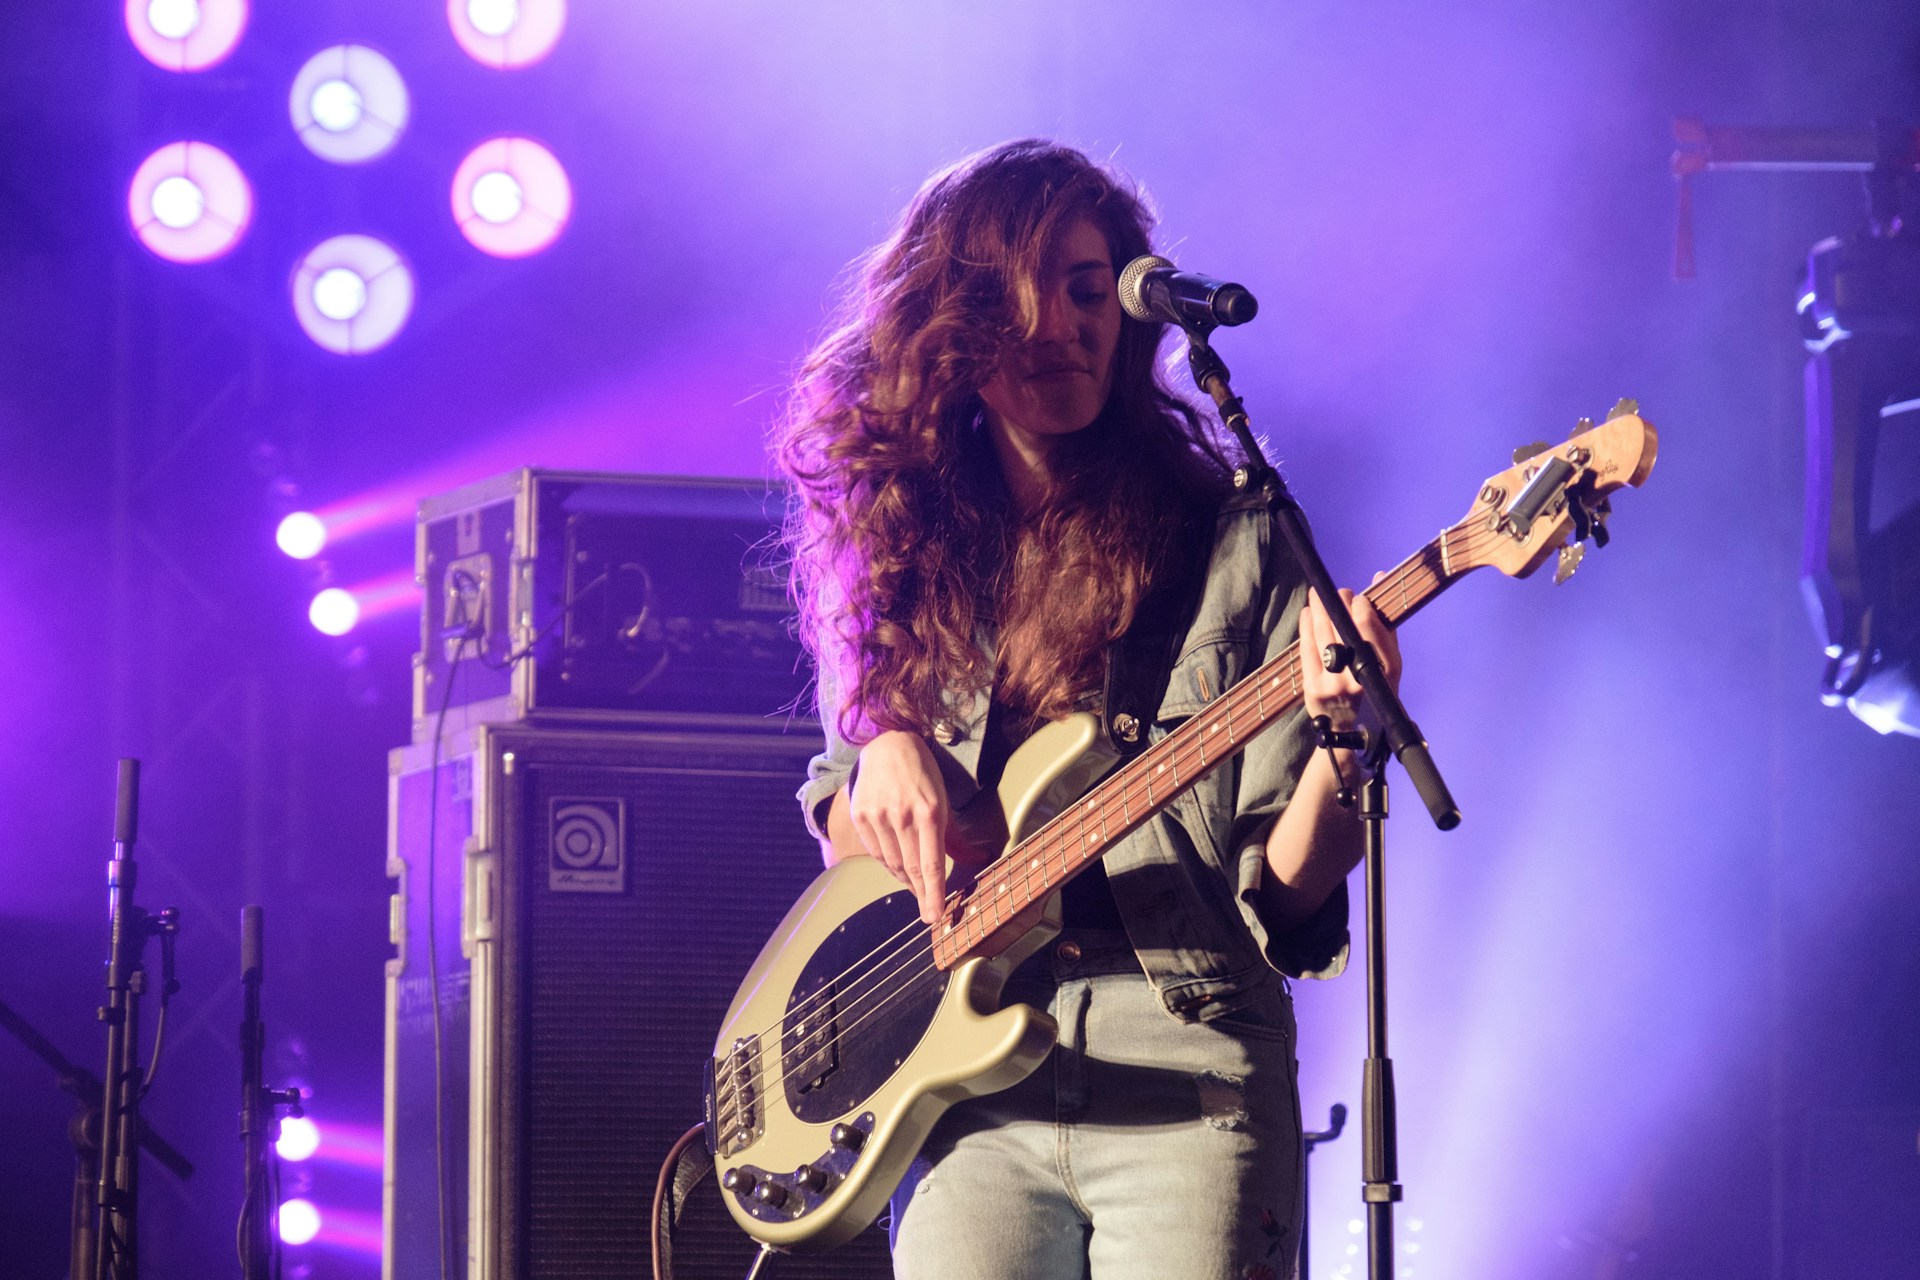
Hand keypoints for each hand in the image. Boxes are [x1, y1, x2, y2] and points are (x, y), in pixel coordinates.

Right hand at [848, 731, 954, 924]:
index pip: (931, 863)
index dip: (934, 893)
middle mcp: (901, 815)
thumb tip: (976, 859)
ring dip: (906, 880)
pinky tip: (898, 868)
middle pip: (911, 868)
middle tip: (929, 912)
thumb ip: (955, 835)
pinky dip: (889, 865)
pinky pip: (876, 852)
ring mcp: (878, 816)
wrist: (887, 744)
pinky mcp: (860, 815)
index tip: (935, 915)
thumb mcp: (943, 800)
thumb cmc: (922, 774)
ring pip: (892, 864)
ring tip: (916, 888)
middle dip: (922, 894)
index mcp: (928, 812)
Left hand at [1299, 578, 1401, 734]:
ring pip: (1324, 638)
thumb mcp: (1388, 664)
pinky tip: (1308, 614)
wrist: (1349, 733)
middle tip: (1339, 593)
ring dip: (1320, 611)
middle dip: (1340, 606)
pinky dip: (1306, 629)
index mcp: (1384, 674)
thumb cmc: (1372, 690)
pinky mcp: (1313, 689)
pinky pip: (1307, 651)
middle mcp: (1359, 680)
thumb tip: (1379, 578)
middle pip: (1345, 632)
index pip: (1370, 632)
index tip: (1358, 598)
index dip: (1362, 610)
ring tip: (1318, 595)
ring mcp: (1333, 685)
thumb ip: (1384, 623)